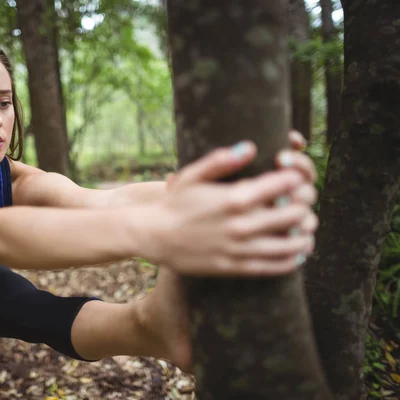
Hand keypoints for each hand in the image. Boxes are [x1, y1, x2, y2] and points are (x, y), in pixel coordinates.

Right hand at [141, 140, 316, 275]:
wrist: (154, 235)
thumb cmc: (174, 202)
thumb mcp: (192, 175)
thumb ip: (221, 160)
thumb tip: (251, 147)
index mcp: (234, 197)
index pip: (285, 185)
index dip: (297, 179)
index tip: (296, 179)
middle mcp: (241, 224)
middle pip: (295, 214)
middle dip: (305, 205)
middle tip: (304, 203)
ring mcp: (240, 248)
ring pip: (291, 244)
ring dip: (305, 235)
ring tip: (306, 229)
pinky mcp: (236, 267)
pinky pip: (275, 266)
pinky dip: (292, 259)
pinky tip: (295, 252)